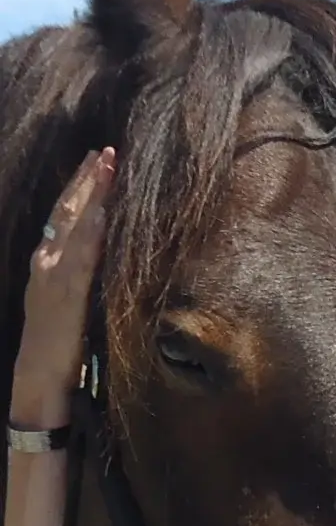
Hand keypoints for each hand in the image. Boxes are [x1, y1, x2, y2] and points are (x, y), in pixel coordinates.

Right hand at [14, 149, 113, 421]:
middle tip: (105, 151)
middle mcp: (46, 261)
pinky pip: (80, 258)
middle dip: (86, 180)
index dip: (80, 187)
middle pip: (67, 211)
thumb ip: (83, 272)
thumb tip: (106, 248)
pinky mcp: (64, 295)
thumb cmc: (61, 340)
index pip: (64, 215)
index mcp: (47, 260)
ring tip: (106, 168)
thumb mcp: (72, 297)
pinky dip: (91, 234)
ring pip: (72, 226)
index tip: (97, 161)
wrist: (40, 374)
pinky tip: (104, 215)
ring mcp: (53, 276)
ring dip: (90, 195)